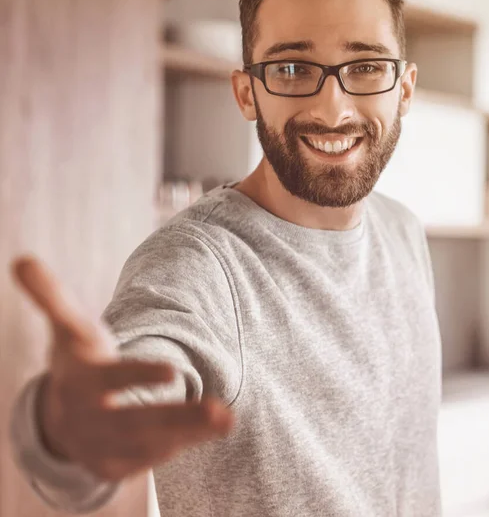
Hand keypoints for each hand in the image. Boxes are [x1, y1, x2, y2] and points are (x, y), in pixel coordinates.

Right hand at [11, 256, 234, 480]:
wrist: (59, 414)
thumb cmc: (76, 360)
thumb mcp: (66, 327)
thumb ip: (51, 295)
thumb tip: (22, 260)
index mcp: (82, 382)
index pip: (112, 379)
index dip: (139, 375)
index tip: (173, 370)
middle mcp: (90, 420)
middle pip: (137, 422)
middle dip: (180, 418)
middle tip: (221, 412)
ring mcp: (100, 448)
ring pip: (150, 444)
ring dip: (189, 434)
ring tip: (227, 420)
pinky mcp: (111, 467)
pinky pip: (146, 460)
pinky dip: (174, 448)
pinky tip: (204, 432)